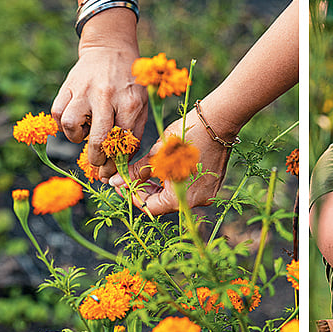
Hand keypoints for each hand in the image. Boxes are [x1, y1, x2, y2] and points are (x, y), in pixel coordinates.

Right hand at [51, 25, 147, 178]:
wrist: (111, 49)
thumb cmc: (129, 83)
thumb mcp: (141, 104)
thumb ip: (133, 132)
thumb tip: (122, 163)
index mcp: (129, 103)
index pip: (122, 142)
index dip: (116, 162)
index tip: (111, 172)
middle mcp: (106, 96)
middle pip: (97, 138)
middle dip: (96, 159)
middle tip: (97, 163)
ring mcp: (85, 90)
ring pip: (70, 124)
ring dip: (75, 137)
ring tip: (84, 135)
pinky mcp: (68, 85)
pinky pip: (57, 112)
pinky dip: (62, 124)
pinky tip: (74, 122)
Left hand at [112, 109, 230, 214]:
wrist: (217, 123)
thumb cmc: (185, 138)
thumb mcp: (156, 155)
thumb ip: (137, 172)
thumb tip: (115, 182)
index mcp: (179, 199)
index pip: (149, 207)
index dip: (133, 196)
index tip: (123, 183)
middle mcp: (195, 202)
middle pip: (163, 203)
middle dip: (147, 190)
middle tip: (134, 176)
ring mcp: (207, 194)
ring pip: (176, 196)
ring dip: (161, 186)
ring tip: (151, 169)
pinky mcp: (212, 185)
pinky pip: (190, 189)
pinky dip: (177, 181)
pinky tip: (169, 167)